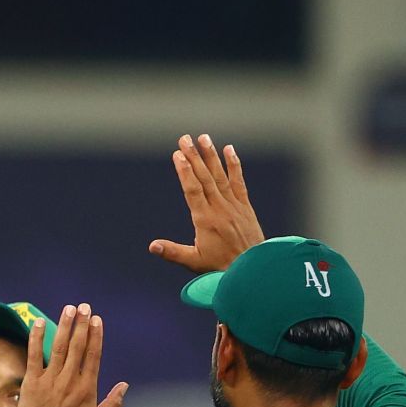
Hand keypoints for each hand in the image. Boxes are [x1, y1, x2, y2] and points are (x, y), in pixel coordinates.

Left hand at [14, 304, 126, 406]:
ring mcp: (50, 380)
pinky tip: (40, 323)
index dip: (96, 335)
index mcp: (87, 388)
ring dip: (65, 325)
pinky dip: (37, 338)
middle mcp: (70, 380)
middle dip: (82, 324)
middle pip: (78, 346)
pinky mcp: (32, 383)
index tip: (97, 319)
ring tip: (69, 309)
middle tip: (84, 307)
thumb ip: (113, 404)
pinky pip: (34, 355)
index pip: (93, 355)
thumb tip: (125, 386)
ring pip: (59, 347)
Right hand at [148, 134, 265, 273]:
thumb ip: (173, 252)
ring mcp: (233, 205)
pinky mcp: (244, 206)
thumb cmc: (220, 267)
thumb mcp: (193, 262)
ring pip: (220, 176)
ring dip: (211, 156)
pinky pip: (238, 182)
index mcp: (205, 220)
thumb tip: (152, 246)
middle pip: (204, 177)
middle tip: (185, 139)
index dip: (185, 171)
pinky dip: (234, 165)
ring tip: (203, 138)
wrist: (253, 268)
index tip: (178, 155)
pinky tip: (228, 150)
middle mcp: (219, 208)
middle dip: (194, 156)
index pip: (193, 190)